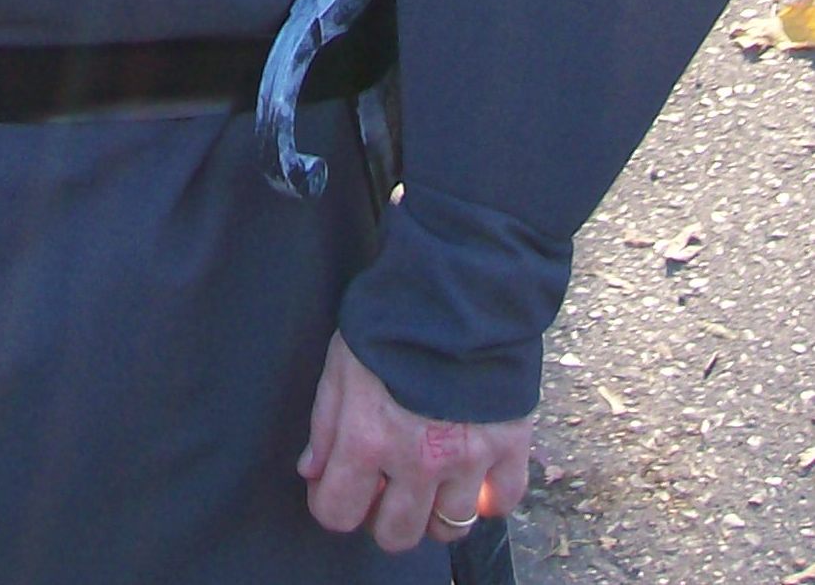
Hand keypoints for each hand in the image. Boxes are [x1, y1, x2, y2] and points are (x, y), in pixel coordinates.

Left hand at [298, 333, 532, 554]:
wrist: (458, 287)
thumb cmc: (392, 317)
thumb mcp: (340, 361)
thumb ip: (325, 423)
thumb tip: (313, 471)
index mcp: (367, 438)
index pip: (338, 512)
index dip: (331, 503)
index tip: (337, 487)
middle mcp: (417, 461)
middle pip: (396, 534)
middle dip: (383, 516)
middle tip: (386, 487)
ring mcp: (467, 458)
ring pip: (449, 527)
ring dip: (434, 512)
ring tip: (429, 482)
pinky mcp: (508, 445)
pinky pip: (501, 503)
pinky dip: (488, 498)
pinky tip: (473, 476)